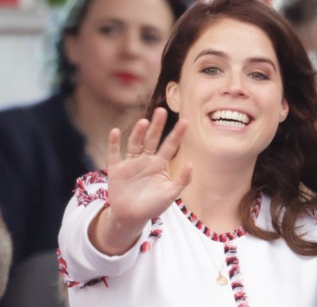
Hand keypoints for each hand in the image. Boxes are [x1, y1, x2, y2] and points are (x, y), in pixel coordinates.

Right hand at [107, 107, 191, 225]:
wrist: (131, 217)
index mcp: (160, 164)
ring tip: (144, 121)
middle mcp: (146, 160)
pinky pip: (115, 153)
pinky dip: (114, 143)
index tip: (185, 121)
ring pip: (135, 144)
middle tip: (162, 110)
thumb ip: (182, 180)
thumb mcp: (170, 194)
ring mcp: (131, 163)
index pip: (170, 146)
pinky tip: (116, 131)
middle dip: (157, 126)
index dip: (177, 134)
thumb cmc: (153, 206)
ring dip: (138, 133)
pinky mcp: (116, 169)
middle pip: (152, 139)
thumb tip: (191, 164)